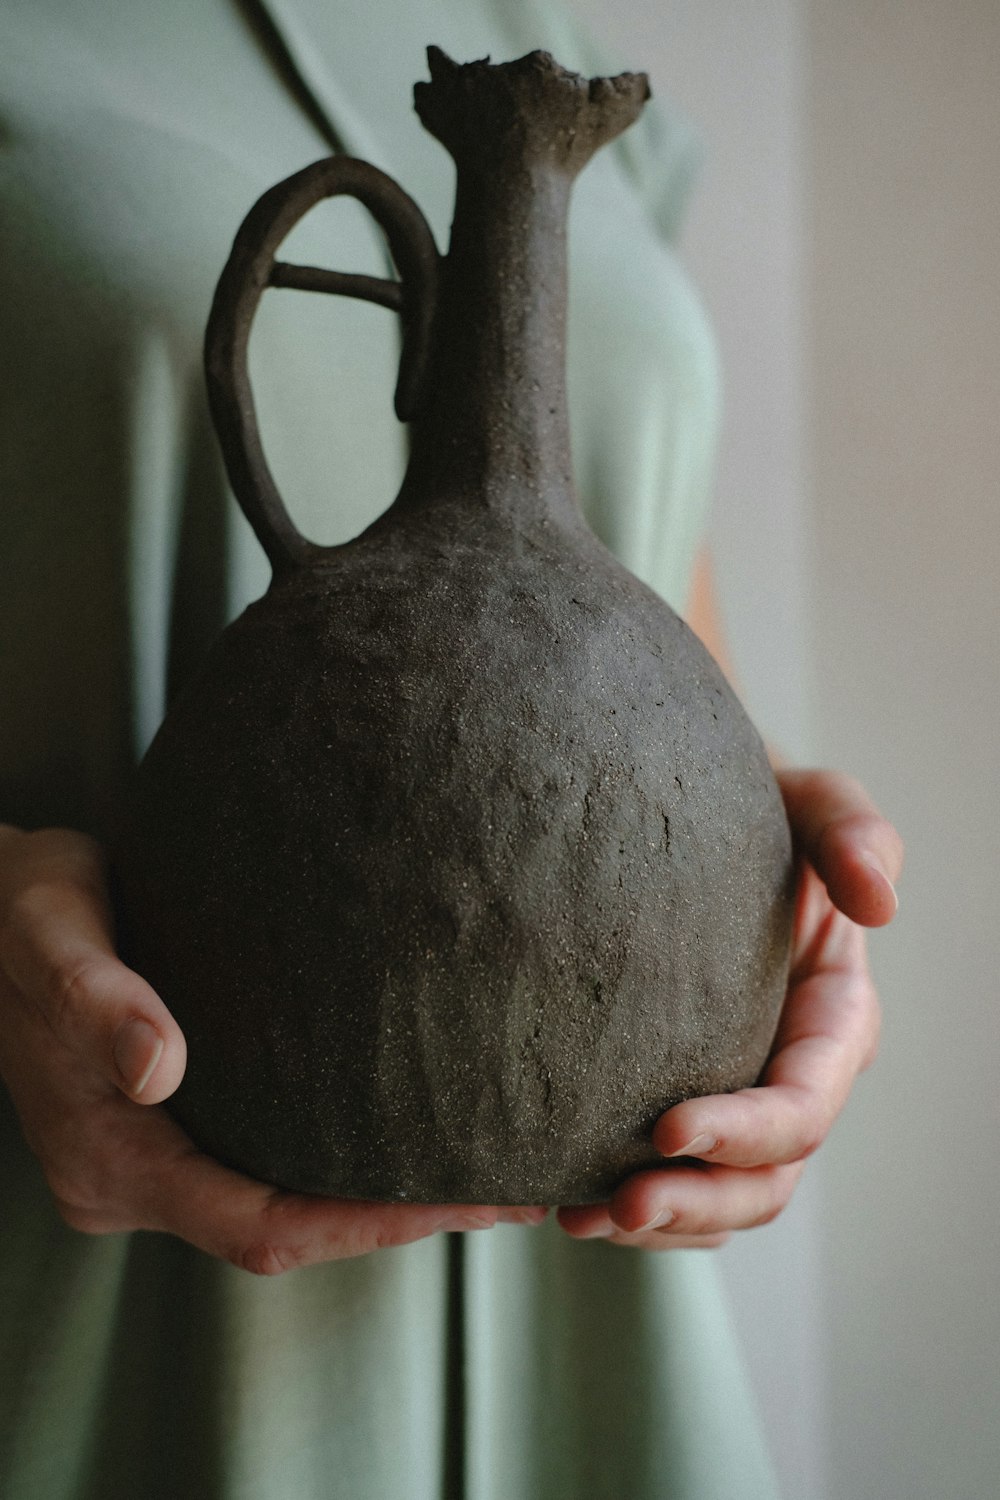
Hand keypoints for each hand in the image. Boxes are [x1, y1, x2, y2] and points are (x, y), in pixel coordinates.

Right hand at [0, 827, 544, 1272]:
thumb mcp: (48, 933)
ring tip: (485, 1163)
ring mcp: (151, 1161)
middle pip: (287, 1230)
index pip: (259, 1227)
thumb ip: (94, 998)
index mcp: (109, 1160)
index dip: (366, 1225)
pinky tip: (406, 1121)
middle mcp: (132, 1180)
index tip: (462, 1203)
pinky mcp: (172, 1128)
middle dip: (400, 1219)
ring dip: (380, 1195)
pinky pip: (270, 1164)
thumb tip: (158, 1069)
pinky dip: (342, 1158)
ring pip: (282, 1205)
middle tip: (512, 1190)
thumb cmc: (20, 913)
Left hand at [557, 768, 901, 1248]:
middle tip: (614, 1205)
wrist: (680, 814)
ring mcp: (738, 1096)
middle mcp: (790, 1073)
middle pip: (765, 1179)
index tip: (663, 1129)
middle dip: (697, 1203)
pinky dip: (630, 1206)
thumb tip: (880, 906)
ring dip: (657, 1225)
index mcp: (832, 1020)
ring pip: (719, 1199)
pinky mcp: (681, 1099)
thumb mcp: (812, 801)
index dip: (746, 1133)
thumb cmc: (757, 809)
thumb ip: (854, 833)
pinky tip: (561, 1199)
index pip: (803, 1104)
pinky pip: (674, 1182)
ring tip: (574, 1218)